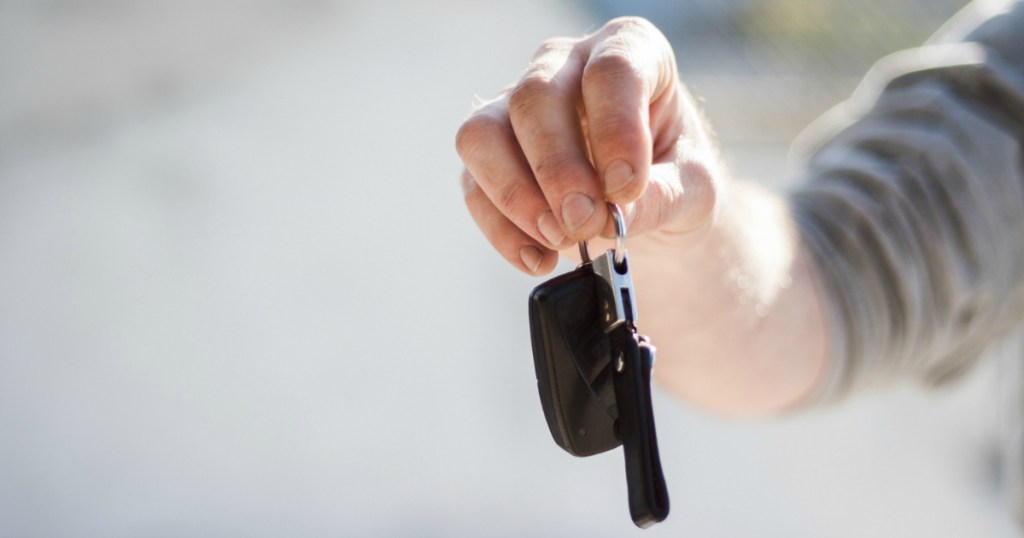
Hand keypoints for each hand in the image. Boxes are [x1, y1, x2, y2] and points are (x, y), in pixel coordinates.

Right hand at [456, 17, 720, 273]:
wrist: (644, 202)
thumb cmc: (673, 176)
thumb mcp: (692, 189)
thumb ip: (662, 198)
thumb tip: (611, 216)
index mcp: (628, 51)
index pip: (611, 71)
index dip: (616, 130)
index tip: (627, 189)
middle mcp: (564, 66)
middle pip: (534, 98)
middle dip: (557, 170)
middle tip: (585, 223)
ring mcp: (516, 106)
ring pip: (483, 134)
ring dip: (516, 196)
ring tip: (559, 240)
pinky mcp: (489, 154)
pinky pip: (473, 186)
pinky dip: (503, 231)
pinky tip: (540, 258)